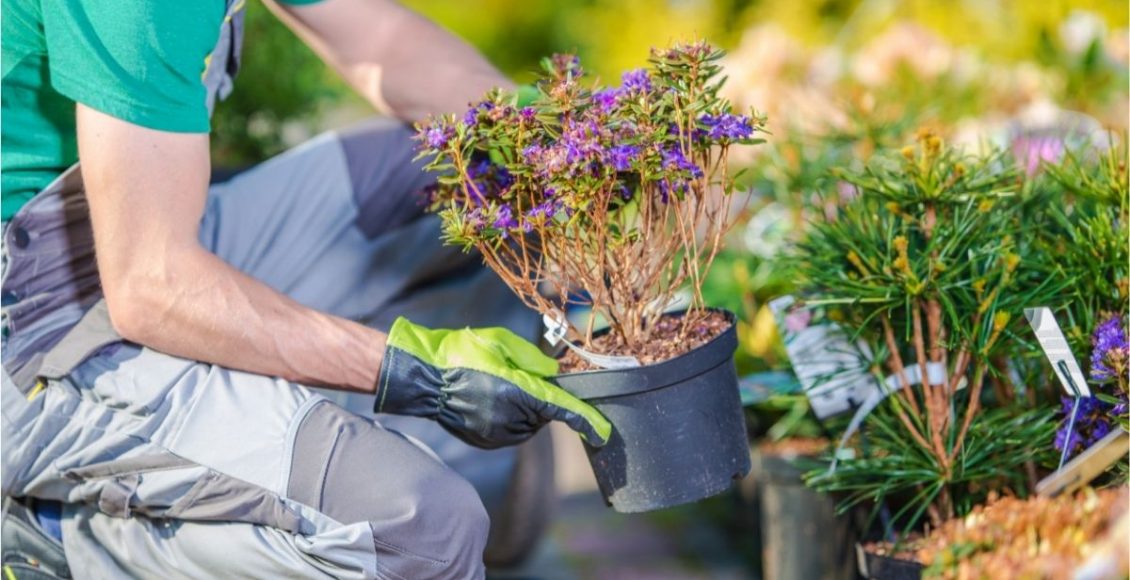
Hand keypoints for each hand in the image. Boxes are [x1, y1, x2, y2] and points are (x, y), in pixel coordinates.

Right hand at [374, 317, 611, 448]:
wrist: (423, 378)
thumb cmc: (461, 353)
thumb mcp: (501, 343)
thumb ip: (534, 360)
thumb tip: (556, 375)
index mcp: (517, 393)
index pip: (563, 410)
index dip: (587, 421)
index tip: (605, 433)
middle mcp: (510, 419)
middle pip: (545, 414)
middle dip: (539, 398)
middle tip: (512, 377)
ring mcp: (496, 434)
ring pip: (530, 424)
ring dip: (524, 409)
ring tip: (495, 387)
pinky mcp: (486, 441)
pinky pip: (512, 432)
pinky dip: (510, 418)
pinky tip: (488, 400)